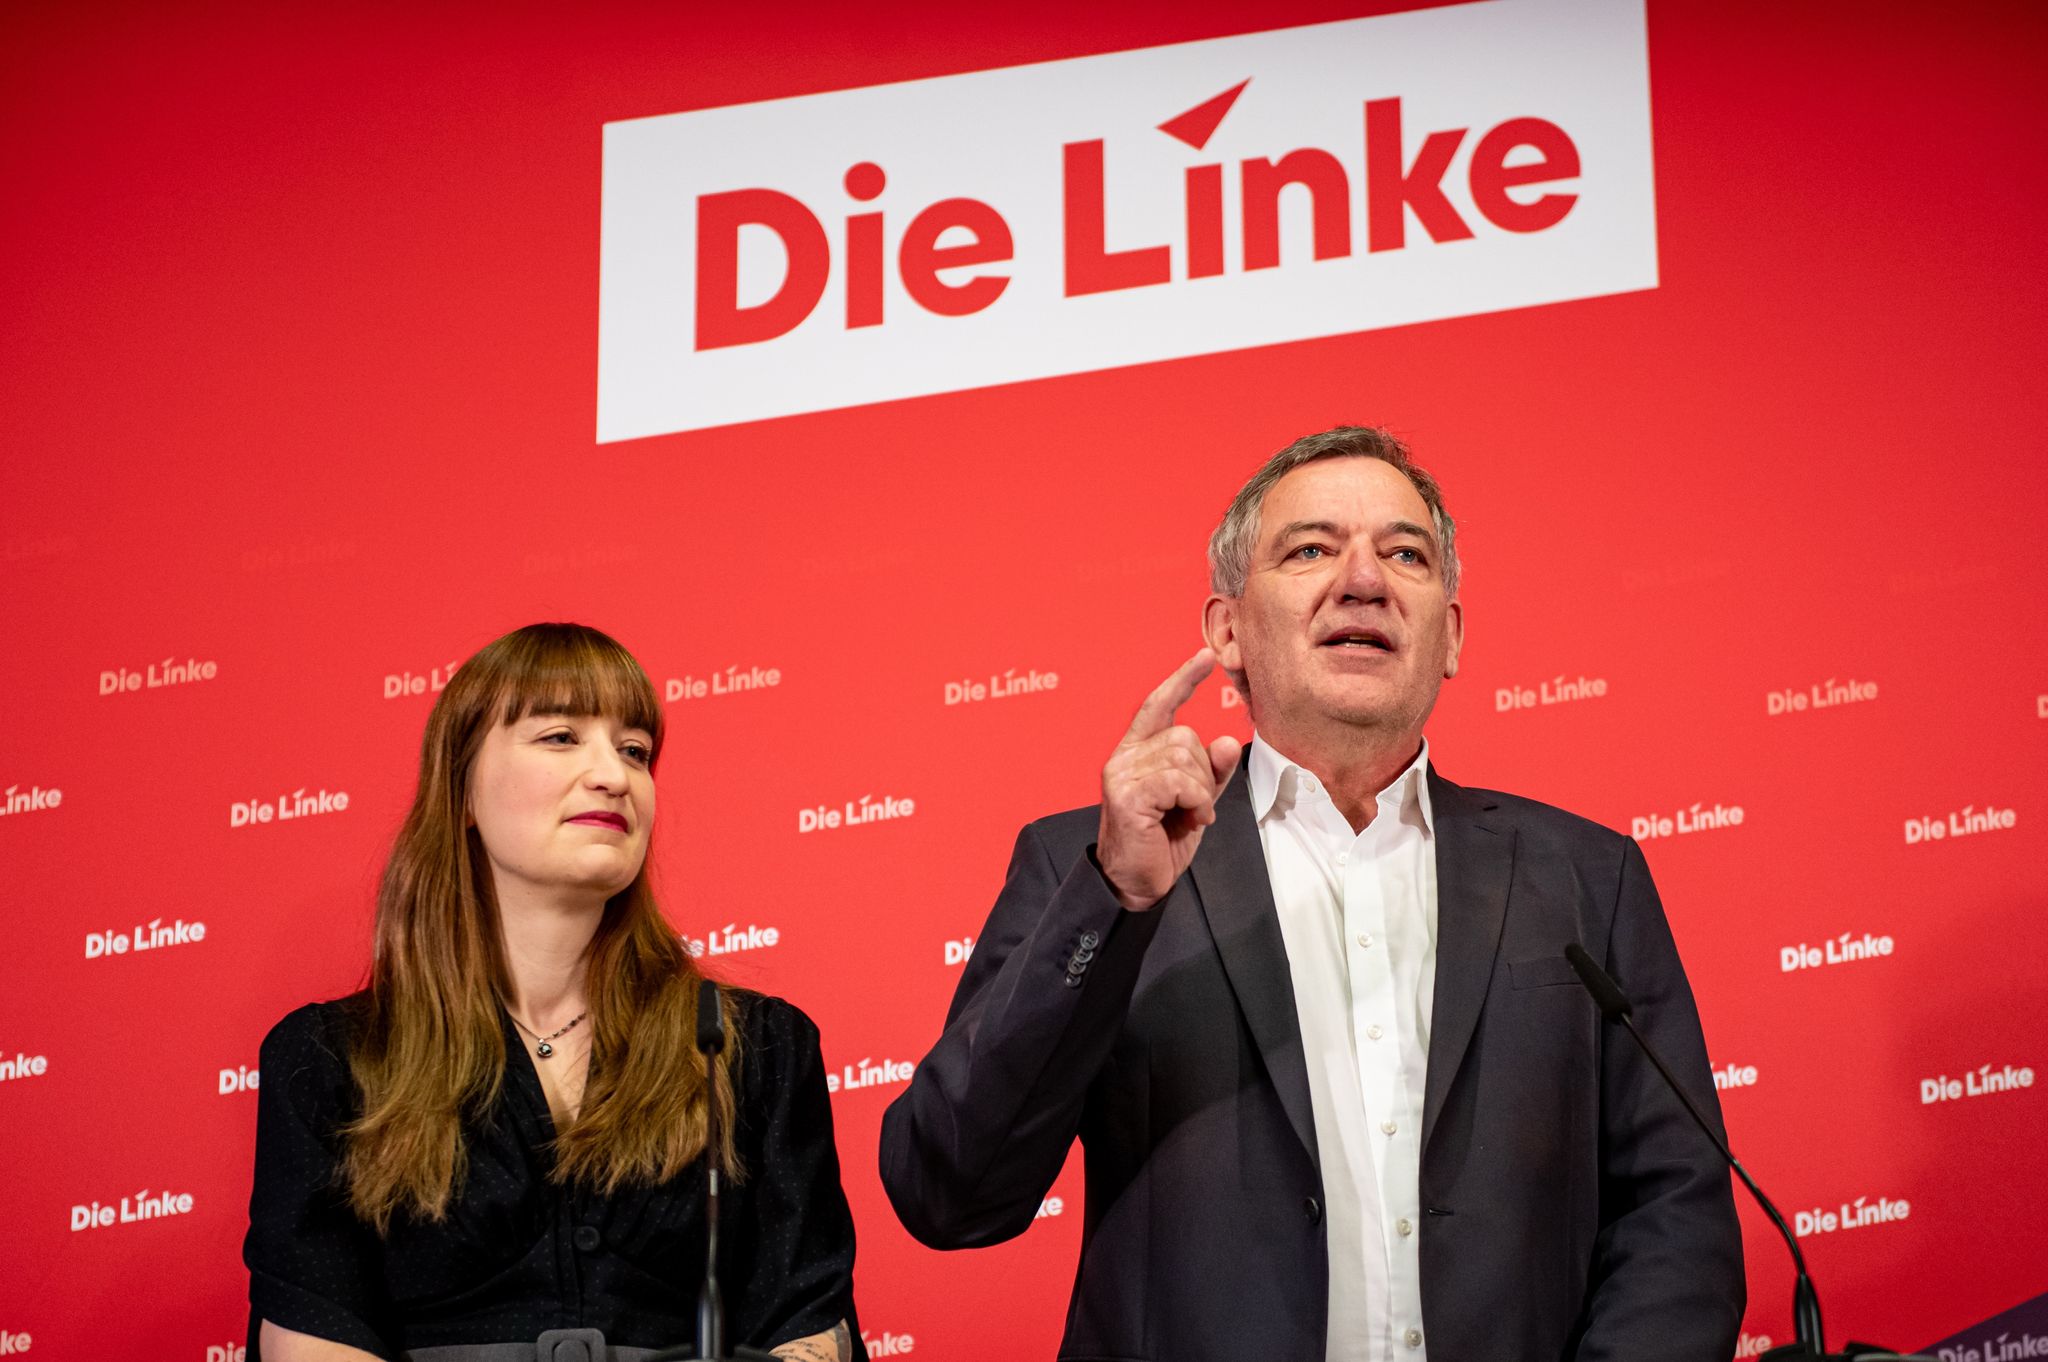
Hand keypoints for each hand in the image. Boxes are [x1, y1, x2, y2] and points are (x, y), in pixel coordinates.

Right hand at [1097, 649, 1243, 910]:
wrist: (1136, 885)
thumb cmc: (1162, 842)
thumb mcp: (1196, 801)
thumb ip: (1212, 771)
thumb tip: (1229, 740)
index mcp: (1136, 752)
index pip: (1158, 704)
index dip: (1183, 679)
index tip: (1206, 656)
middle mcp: (1123, 757)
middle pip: (1185, 736)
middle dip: (1205, 773)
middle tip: (1195, 807)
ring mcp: (1121, 774)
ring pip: (1185, 757)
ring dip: (1202, 791)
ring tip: (1191, 816)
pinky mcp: (1126, 795)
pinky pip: (1180, 781)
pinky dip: (1197, 801)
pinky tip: (1190, 820)